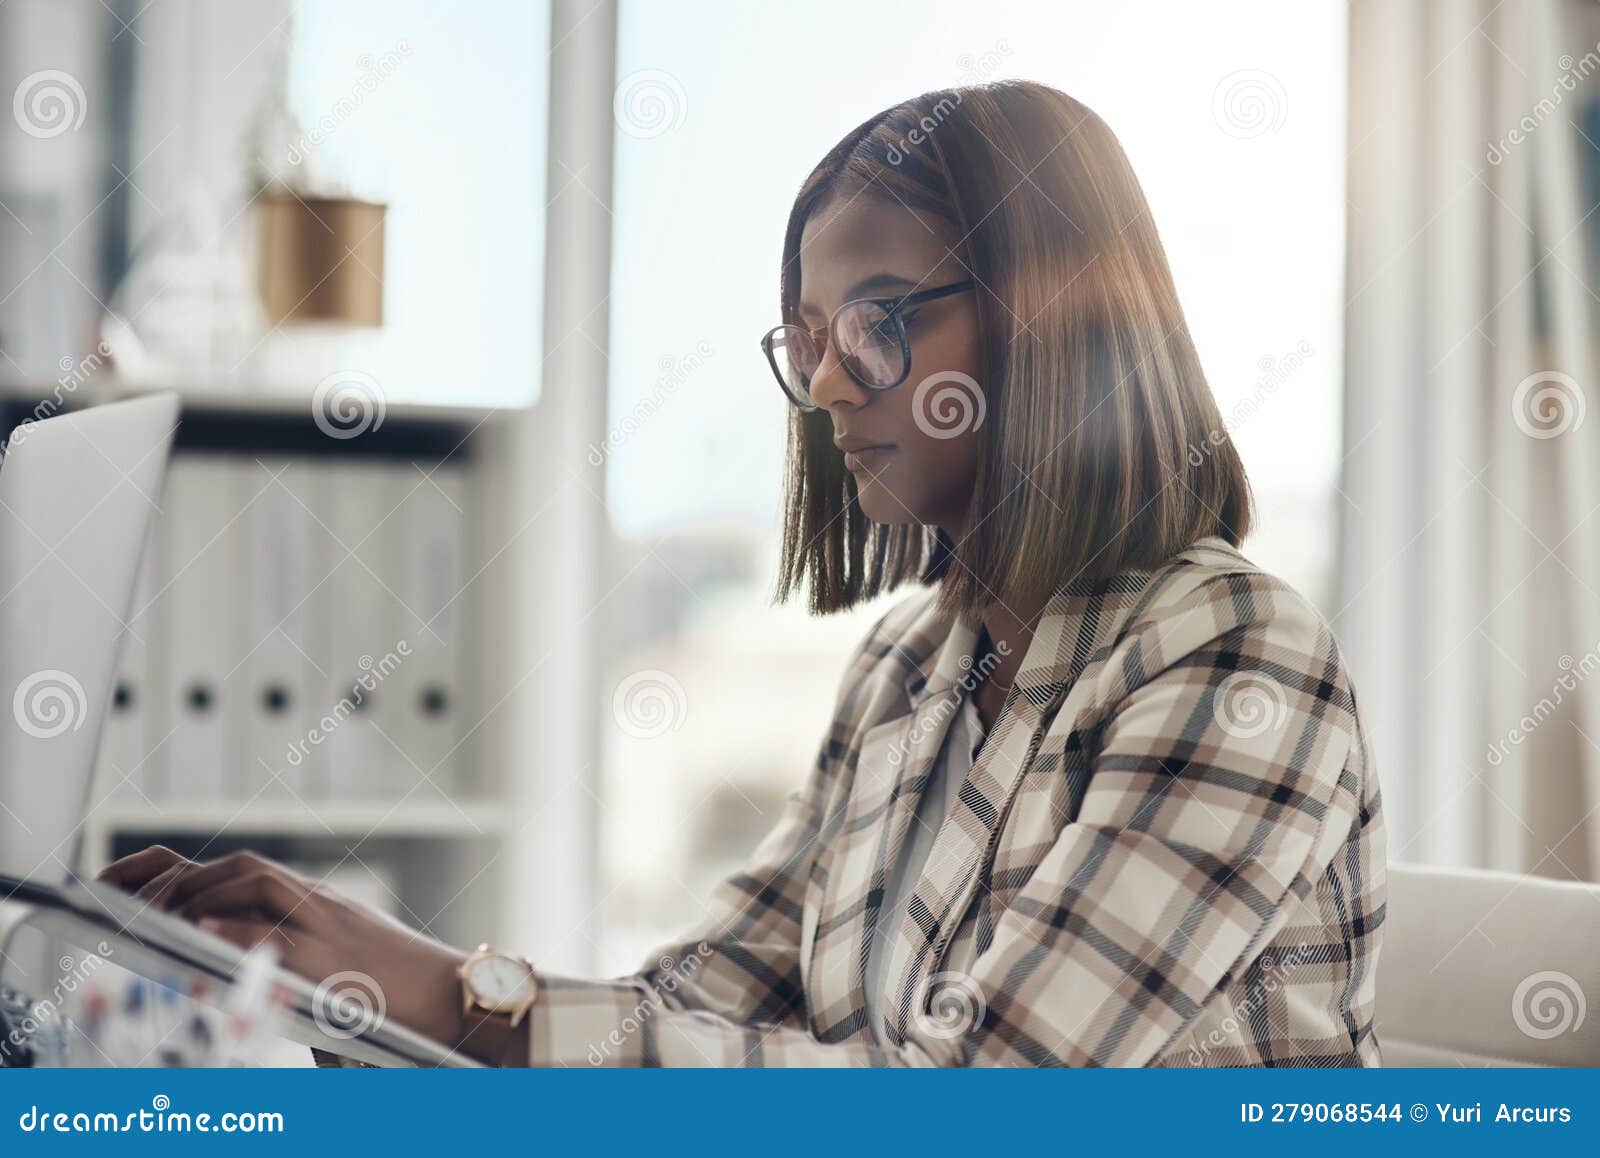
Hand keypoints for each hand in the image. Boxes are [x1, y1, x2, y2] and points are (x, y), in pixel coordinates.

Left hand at [97, 846, 505, 1060]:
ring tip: (153, 915)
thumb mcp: (341, 968)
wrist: (460, 998)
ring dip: (196, 893)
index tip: (126, 881)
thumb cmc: (402, 996)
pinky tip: (197, 934)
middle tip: (125, 902)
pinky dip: (231, 929)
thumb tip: (223, 986)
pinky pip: (274, 933)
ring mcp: (326, 927)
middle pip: (238, 868)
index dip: (179, 869)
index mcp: (316, 905)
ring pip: (252, 883)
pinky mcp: (334, 959)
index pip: (239, 870)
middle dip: (174, 880)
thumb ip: (291, 966)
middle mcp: (319, 905)